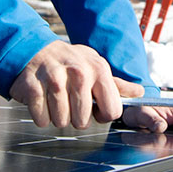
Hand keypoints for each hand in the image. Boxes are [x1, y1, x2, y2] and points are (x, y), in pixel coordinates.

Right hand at [9, 41, 143, 128]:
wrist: (35, 49)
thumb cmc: (69, 61)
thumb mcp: (95, 66)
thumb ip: (117, 84)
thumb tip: (139, 92)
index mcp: (98, 69)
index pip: (112, 111)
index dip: (102, 114)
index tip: (94, 107)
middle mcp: (78, 73)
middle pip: (83, 121)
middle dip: (76, 117)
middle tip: (70, 102)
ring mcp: (54, 80)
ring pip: (61, 122)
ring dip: (57, 116)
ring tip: (55, 99)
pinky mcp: (33, 88)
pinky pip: (42, 120)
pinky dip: (41, 116)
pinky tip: (42, 100)